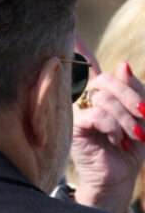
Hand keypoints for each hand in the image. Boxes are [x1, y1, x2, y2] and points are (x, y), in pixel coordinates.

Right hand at [70, 55, 144, 212]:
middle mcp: (85, 100)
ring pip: (105, 97)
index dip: (79, 50)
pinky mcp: (74, 127)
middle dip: (131, 95)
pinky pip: (97, 114)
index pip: (89, 67)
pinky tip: (116, 139)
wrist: (120, 176)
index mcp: (101, 94)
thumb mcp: (142, 113)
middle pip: (107, 80)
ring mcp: (76, 113)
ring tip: (134, 135)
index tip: (73, 36)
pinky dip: (114, 125)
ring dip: (127, 116)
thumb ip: (134, 89)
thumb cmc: (132, 145)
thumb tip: (122, 66)